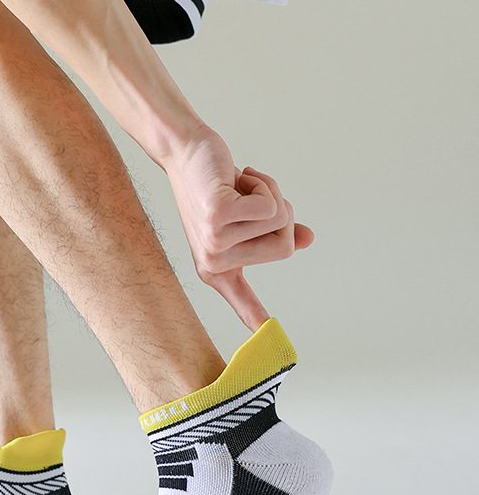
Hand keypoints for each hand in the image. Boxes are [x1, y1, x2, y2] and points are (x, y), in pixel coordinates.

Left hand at [163, 126, 313, 329]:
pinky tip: (238, 176)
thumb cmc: (217, 183)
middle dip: (281, 213)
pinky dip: (264, 184)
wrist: (187, 151)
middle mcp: (214, 261)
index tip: (268, 343)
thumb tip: (307, 237)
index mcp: (217, 268)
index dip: (257, 321)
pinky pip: (269, 206)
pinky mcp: (218, 216)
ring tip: (241, 184)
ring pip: (280, 222)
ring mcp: (214, 240)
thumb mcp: (247, 213)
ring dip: (271, 193)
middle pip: (285, 246)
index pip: (242, 302)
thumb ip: (275, 229)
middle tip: (252, 195)